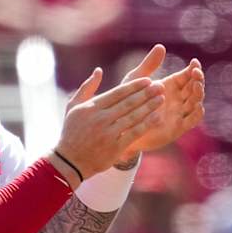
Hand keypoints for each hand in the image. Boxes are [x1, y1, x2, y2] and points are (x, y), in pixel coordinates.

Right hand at [53, 68, 164, 187]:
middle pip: (129, 103)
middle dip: (146, 93)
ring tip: (161, 98)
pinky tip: (157, 117)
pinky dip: (147, 124)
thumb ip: (86, 87)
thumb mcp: (73, 107)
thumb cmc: (72, 131)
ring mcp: (108, 133)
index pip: (118, 92)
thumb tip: (99, 70)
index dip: (135, 86)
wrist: (69, 161)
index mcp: (91, 107)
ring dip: (150, 106)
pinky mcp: (115, 147)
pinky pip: (135, 133)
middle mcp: (100, 118)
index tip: (148, 80)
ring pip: (134, 116)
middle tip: (160, 86)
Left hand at [119, 45, 204, 157]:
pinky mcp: (177, 128)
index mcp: (170, 86)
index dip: (193, 69)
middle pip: (194, 87)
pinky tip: (197, 106)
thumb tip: (161, 46)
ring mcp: (179, 113)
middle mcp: (177, 99)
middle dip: (198, 79)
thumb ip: (149, 65)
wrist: (120, 126)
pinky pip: (192, 120)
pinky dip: (197, 113)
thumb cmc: (126, 101)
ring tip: (196, 85)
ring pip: (195, 102)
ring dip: (199, 94)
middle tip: (196, 73)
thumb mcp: (136, 80)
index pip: (187, 75)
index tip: (194, 62)